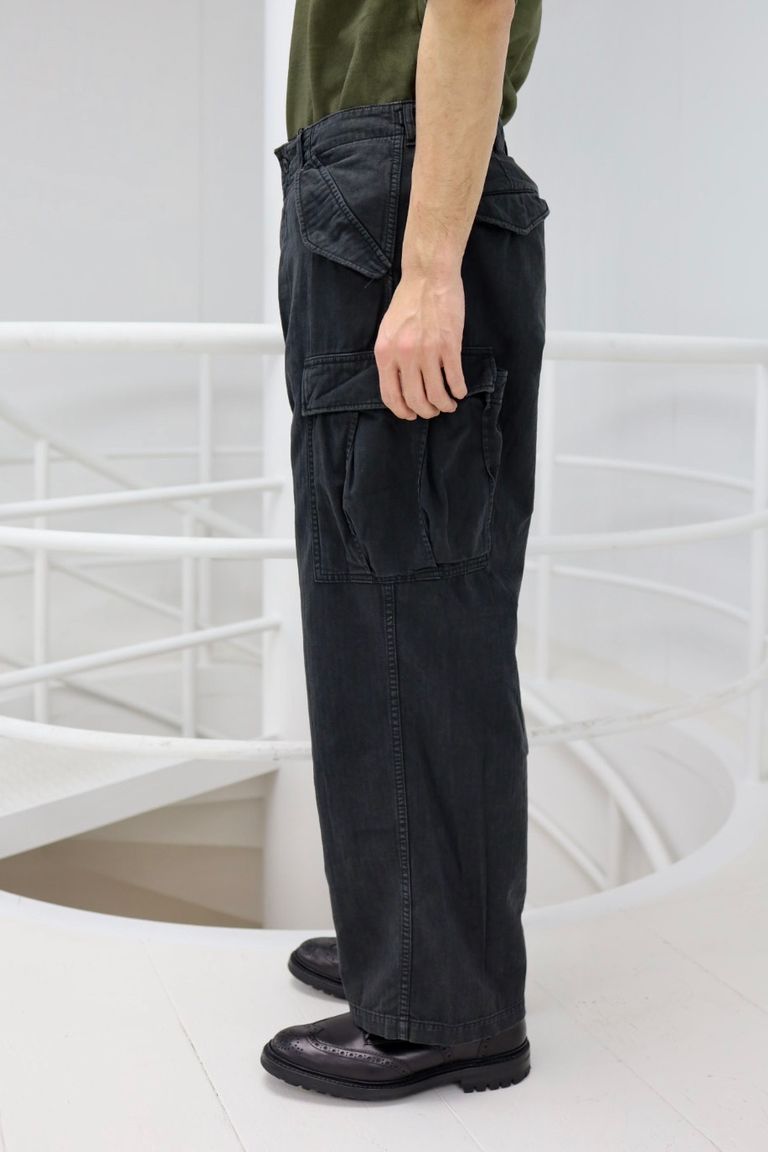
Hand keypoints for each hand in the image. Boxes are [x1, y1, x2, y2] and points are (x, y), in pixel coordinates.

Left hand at [373, 268, 467, 419]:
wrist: (428, 276)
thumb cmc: (408, 301)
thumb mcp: (387, 330)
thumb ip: (390, 356)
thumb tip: (397, 383)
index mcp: (385, 353)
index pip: (390, 395)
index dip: (402, 411)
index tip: (411, 415)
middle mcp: (404, 355)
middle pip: (415, 400)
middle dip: (426, 412)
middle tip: (433, 411)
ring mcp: (427, 351)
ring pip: (436, 394)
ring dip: (444, 405)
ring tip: (449, 404)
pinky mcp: (448, 345)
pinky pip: (454, 378)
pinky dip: (458, 390)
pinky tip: (460, 392)